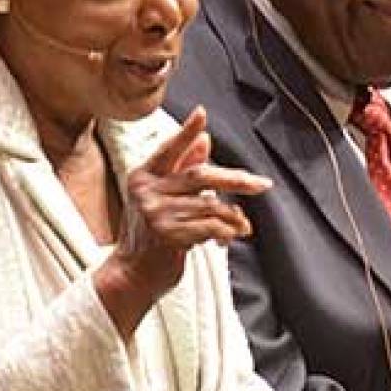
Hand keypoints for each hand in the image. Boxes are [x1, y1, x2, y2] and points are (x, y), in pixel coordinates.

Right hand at [96, 108, 270, 336]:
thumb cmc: (147, 237)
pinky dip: (226, 231)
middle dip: (235, 180)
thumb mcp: (159, 199)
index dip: (186, 133)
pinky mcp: (168, 235)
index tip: (201, 114)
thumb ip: (181, 170)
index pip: (169, 150)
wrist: (131, 276)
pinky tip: (229, 237)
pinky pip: (210, 226)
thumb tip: (205, 141)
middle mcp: (147, 192)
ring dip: (233, 216)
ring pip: (210, 204)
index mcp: (143, 178)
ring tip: (242, 225)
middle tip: (260, 184)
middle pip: (200, 176)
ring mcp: (156, 214)